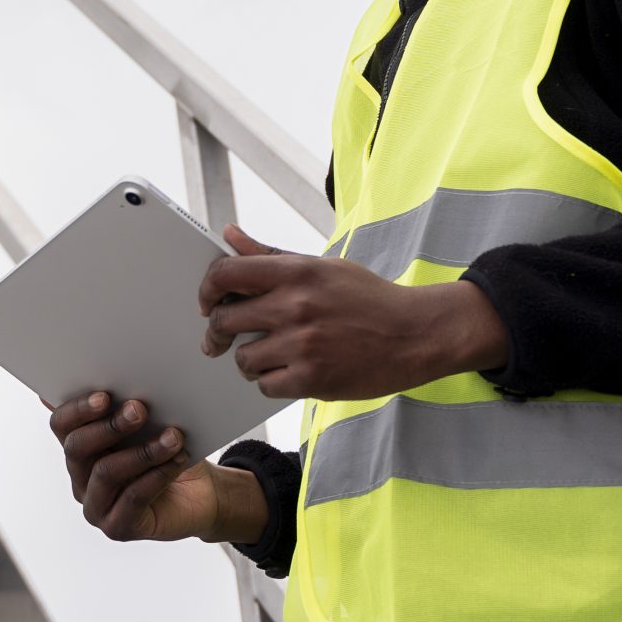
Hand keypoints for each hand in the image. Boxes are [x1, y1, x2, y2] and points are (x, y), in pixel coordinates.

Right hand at [45, 391, 265, 544]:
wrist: (202, 494)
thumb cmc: (168, 450)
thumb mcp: (150, 424)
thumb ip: (125, 404)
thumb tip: (106, 369)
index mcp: (80, 447)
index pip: (61, 425)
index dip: (78, 409)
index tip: (106, 394)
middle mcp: (80, 478)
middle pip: (77, 448)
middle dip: (109, 426)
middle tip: (140, 409)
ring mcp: (96, 507)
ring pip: (106, 473)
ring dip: (142, 451)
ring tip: (173, 437)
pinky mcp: (118, 528)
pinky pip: (132, 499)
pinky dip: (156, 476)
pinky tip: (176, 460)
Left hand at [198, 225, 510, 400]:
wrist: (415, 334)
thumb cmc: (368, 298)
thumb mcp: (322, 267)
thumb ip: (270, 255)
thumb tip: (229, 236)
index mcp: (296, 272)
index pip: (226, 273)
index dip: (206, 290)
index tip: (207, 302)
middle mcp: (295, 306)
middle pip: (225, 320)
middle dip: (217, 332)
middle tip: (219, 339)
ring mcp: (302, 345)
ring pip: (243, 359)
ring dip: (249, 361)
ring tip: (270, 355)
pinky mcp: (312, 380)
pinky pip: (266, 386)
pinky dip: (272, 382)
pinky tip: (290, 371)